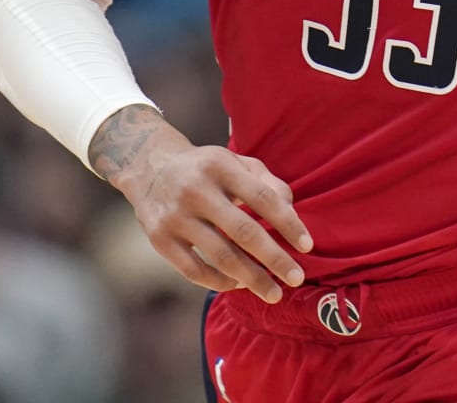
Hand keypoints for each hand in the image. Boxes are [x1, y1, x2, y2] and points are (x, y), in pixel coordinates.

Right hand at [90, 105, 313, 302]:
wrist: (149, 167)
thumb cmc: (206, 169)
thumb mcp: (236, 162)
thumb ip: (267, 183)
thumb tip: (292, 214)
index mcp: (220, 166)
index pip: (263, 198)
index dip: (288, 224)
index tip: (307, 246)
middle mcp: (196, 190)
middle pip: (244, 232)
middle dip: (274, 259)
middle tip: (297, 278)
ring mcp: (176, 216)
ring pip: (221, 257)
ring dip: (252, 279)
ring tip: (274, 293)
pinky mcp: (159, 239)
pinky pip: (194, 271)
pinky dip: (220, 282)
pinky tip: (239, 285)